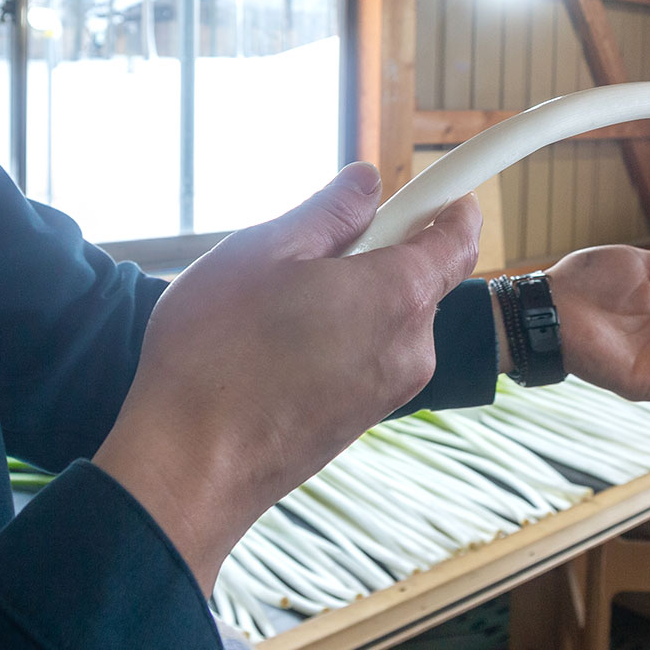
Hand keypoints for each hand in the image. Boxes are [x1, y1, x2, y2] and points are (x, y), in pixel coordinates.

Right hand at [94, 163, 481, 590]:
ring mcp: (389, 391)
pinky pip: (366, 356)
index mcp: (398, 295)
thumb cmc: (217, 353)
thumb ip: (329, 211)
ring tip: (275, 305)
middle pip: (420, 277)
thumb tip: (367, 182)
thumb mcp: (265, 250)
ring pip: (386, 318)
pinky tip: (276, 345)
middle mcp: (411, 347)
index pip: (459, 237)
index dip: (451, 203)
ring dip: (348, 297)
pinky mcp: (361, 421)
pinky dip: (337, 337)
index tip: (432, 186)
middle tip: (307, 247)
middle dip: (377, 250)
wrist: (189, 467)